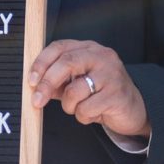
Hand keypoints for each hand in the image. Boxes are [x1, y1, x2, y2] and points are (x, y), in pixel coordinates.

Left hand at [29, 39, 149, 137]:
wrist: (132, 108)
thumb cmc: (99, 93)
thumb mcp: (76, 82)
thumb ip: (56, 81)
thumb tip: (32, 86)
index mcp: (88, 49)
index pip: (59, 47)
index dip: (41, 63)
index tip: (31, 80)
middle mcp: (101, 56)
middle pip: (66, 63)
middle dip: (47, 84)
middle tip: (37, 101)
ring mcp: (111, 74)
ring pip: (74, 91)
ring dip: (69, 106)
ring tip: (80, 107)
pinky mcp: (117, 94)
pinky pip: (86, 109)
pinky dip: (84, 116)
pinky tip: (94, 113)